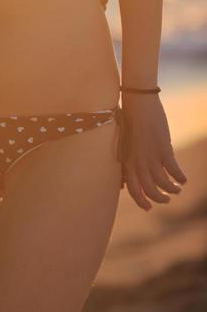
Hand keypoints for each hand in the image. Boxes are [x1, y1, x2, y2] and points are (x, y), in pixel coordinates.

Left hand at [121, 94, 186, 210]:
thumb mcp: (127, 144)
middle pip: (150, 191)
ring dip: (172, 190)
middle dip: (159, 199)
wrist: (138, 104)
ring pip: (163, 184)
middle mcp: (138, 162)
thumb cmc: (131, 122)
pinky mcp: (163, 149)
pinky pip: (174, 171)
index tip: (149, 208)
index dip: (141, 202)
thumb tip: (132, 175)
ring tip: (177, 189)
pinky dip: (180, 178)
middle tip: (166, 200)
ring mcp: (151, 156)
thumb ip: (130, 160)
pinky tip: (183, 179)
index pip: (133, 190)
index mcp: (127, 161)